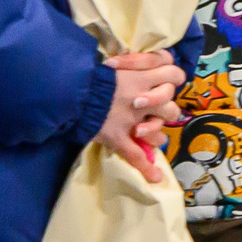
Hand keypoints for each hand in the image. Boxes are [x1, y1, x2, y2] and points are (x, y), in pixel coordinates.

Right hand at [99, 54, 185, 185]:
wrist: (68, 89)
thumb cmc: (88, 73)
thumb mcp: (116, 63)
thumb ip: (134, 65)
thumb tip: (146, 63)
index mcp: (142, 77)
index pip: (174, 74)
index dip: (171, 77)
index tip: (162, 81)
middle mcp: (143, 98)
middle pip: (171, 105)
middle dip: (165, 109)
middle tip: (152, 110)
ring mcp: (132, 120)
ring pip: (159, 131)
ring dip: (156, 134)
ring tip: (146, 134)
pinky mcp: (118, 137)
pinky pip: (136, 155)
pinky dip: (146, 168)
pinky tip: (155, 178)